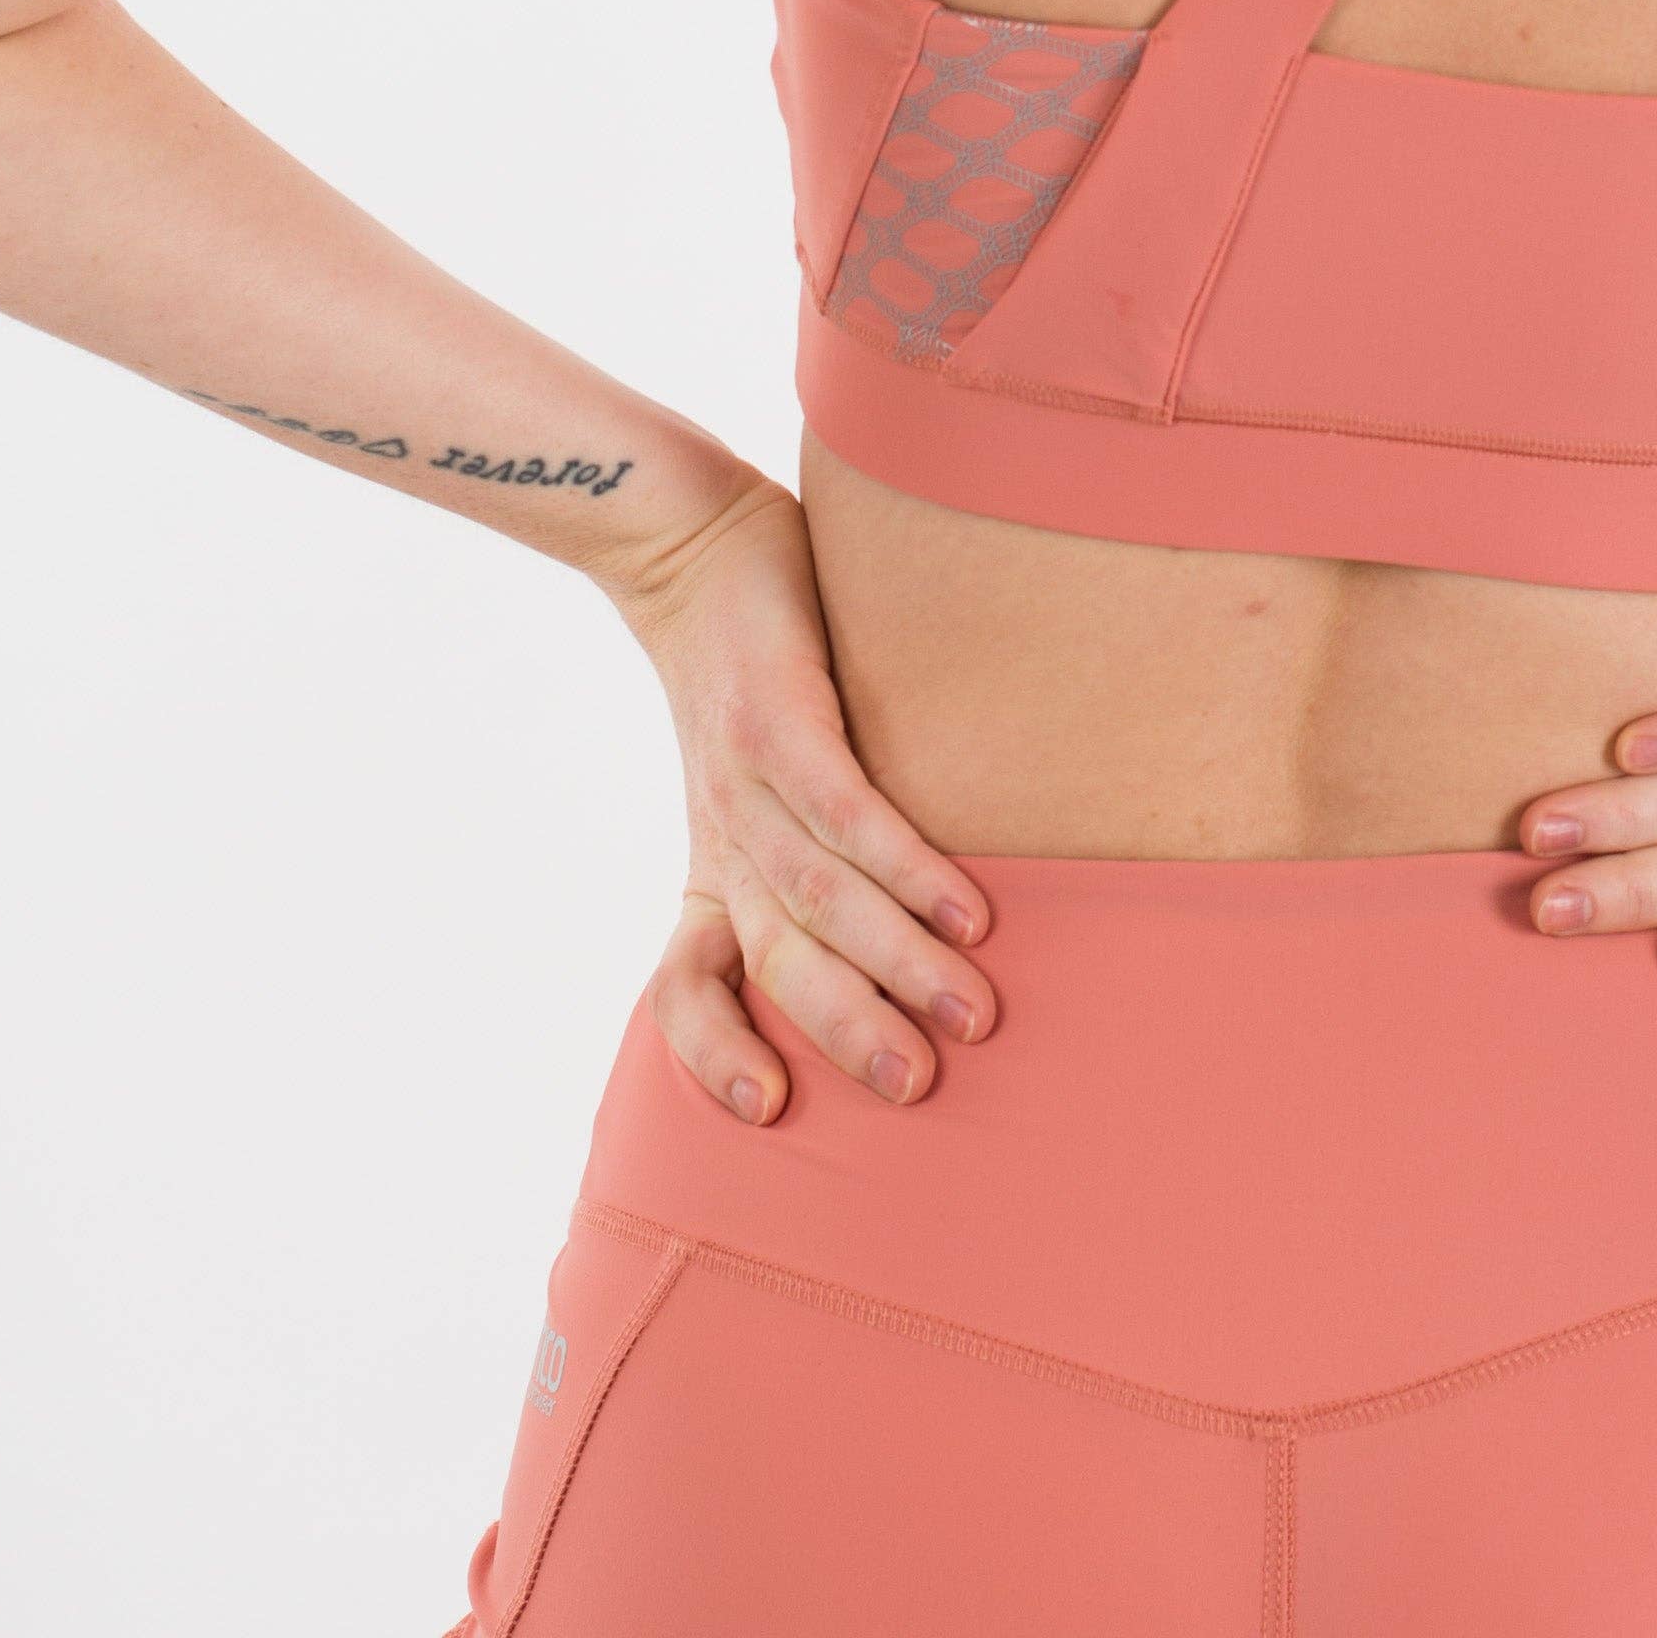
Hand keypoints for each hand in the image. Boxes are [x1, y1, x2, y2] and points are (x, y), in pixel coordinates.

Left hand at [607, 468, 998, 1121]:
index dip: (711, 1051)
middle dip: (848, 1029)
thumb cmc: (749, 670)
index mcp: (716, 867)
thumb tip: (922, 925)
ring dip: (896, 962)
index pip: (684, 985)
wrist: (690, 545)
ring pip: (818, 897)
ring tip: (972, 1012)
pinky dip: (904, 866)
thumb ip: (812, 851)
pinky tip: (965, 906)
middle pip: (777, 959)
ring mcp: (747, 781)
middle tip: (919, 1088)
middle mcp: (725, 838)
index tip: (767, 1112)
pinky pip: (846, 810)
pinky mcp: (780, 718)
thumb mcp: (758, 782)